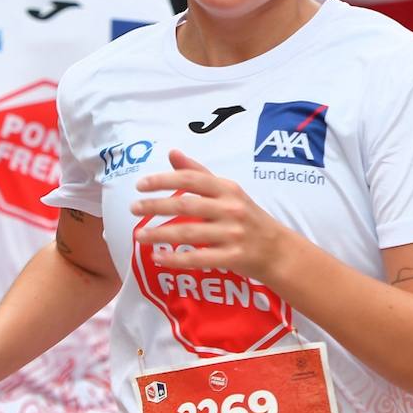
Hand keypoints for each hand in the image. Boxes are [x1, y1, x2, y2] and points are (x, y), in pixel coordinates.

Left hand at [130, 150, 298, 282]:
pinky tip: (157, 258)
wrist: (279, 251)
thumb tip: (172, 153)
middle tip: (133, 208)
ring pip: (188, 233)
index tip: (140, 184)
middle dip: (156, 205)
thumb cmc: (248, 217)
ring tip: (139, 236)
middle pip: (186, 204)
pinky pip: (199, 258)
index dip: (163, 179)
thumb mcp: (228, 191)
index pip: (191, 178)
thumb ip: (199, 173)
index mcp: (228, 188)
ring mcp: (232, 234)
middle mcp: (230, 208)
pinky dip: (176, 259)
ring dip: (160, 234)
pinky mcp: (234, 257)